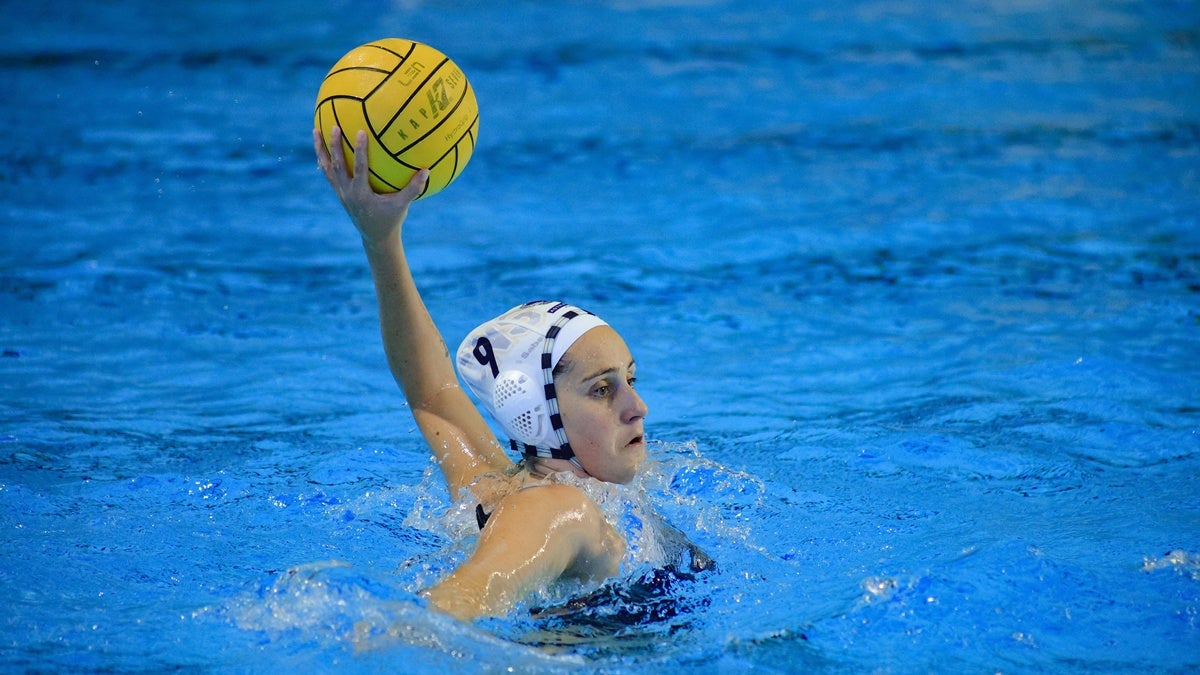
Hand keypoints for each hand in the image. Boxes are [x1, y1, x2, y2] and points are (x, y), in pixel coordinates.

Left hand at [313, 126, 429, 249]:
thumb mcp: (402, 205)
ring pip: (327, 168)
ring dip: (321, 150)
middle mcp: (348, 192)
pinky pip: (328, 173)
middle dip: (334, 146)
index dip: (359, 150)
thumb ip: (413, 189)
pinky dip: (324, 160)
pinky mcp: (339, 192)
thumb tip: (427, 171)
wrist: (375, 237)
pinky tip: (322, 147)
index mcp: (361, 194)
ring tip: (315, 131)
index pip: (359, 168)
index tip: (360, 132)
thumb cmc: (390, 219)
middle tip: (333, 126)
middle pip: (338, 166)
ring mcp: (341, 192)